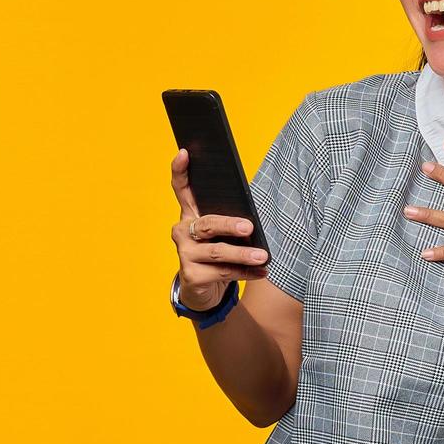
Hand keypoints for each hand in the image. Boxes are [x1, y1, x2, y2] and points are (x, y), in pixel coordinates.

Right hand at [170, 147, 268, 309]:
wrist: (204, 290)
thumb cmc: (218, 253)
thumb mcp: (222, 235)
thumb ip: (231, 223)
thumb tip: (254, 220)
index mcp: (190, 215)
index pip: (181, 189)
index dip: (180, 171)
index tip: (184, 153)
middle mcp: (182, 232)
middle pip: (207, 224)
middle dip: (229, 225)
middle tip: (248, 226)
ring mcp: (185, 254)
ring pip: (218, 252)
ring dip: (243, 254)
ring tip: (263, 256)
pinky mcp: (191, 276)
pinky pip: (223, 272)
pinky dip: (245, 272)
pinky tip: (261, 271)